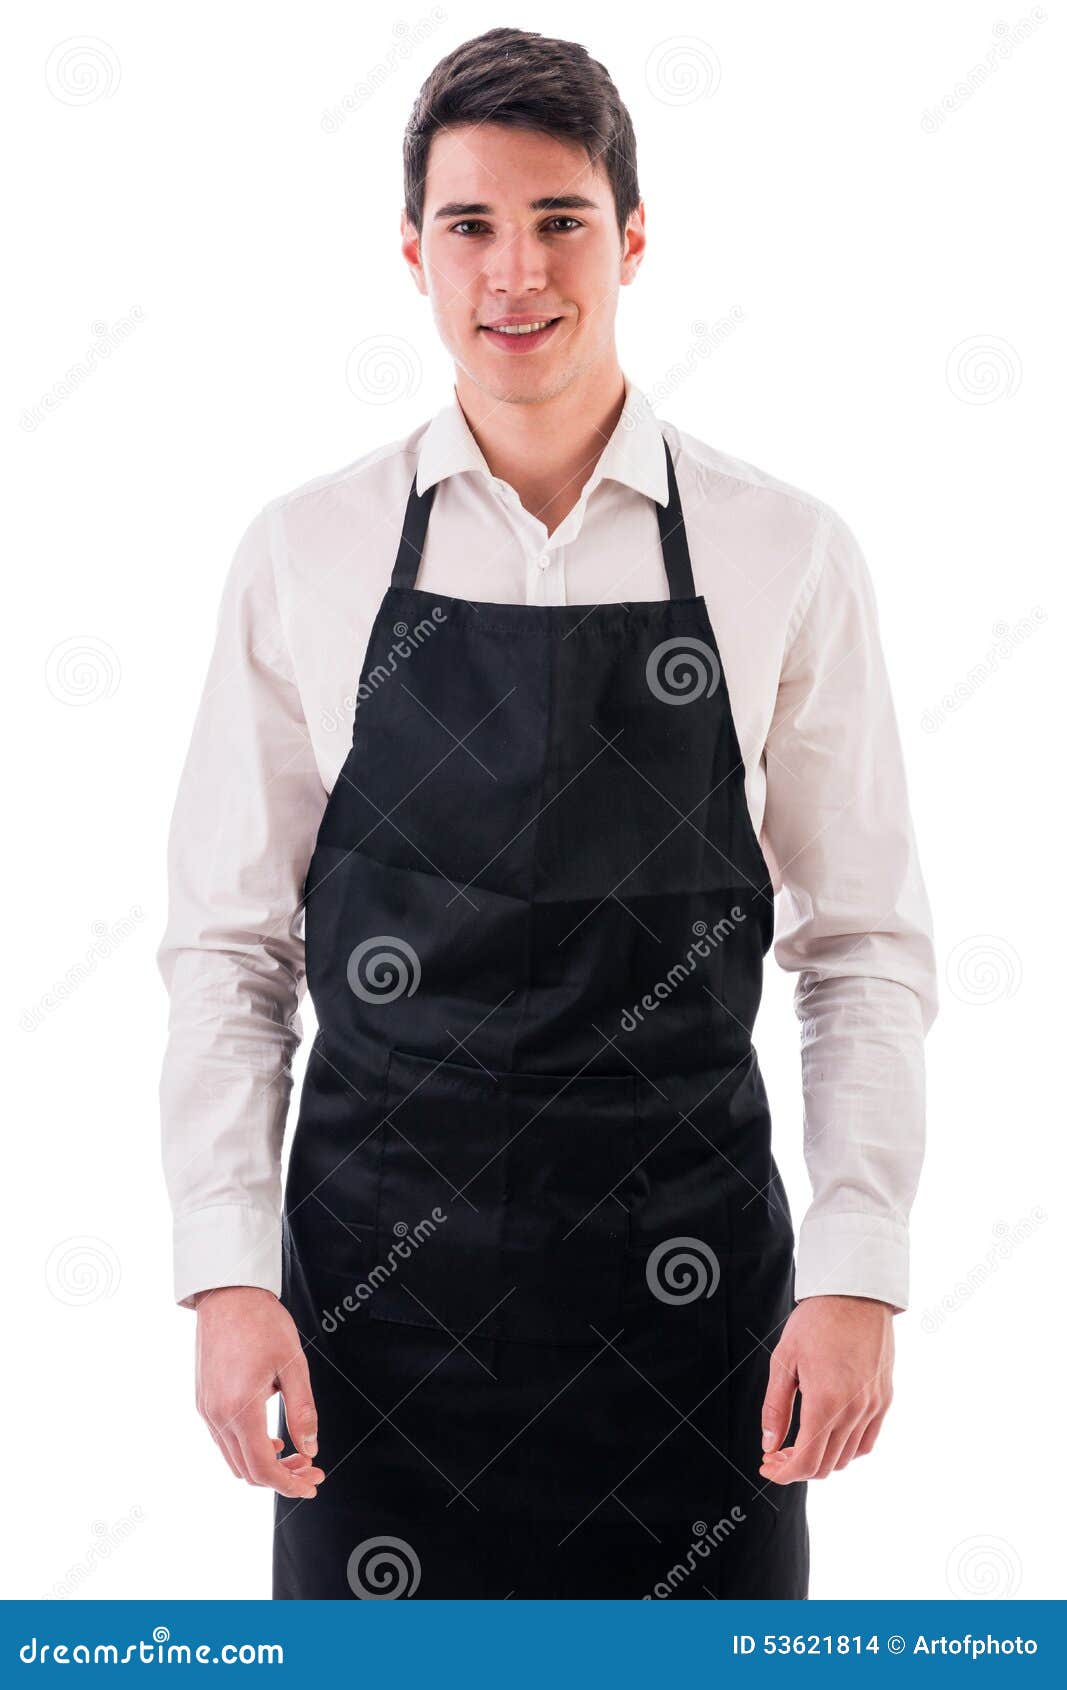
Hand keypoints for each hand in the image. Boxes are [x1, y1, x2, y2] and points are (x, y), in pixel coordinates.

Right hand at [194, 1286, 324, 1498]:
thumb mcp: (294, 1365)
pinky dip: (247, 1449)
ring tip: (294, 1452)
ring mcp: (206, 1409)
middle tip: (311, 1468)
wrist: (228, 1294)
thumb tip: (311, 1449)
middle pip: (246, 1471)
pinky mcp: (203, 1401)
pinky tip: (269, 1436)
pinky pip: (223, 1441)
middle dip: (281, 1477)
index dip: (290, 1484)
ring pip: (233, 1459)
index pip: (263, 1468)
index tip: (313, 1484)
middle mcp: (218, 1415)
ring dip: (263, 1464)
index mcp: (241, 1408)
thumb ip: (303, 1411)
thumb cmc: (262, 1323)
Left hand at [759, 1294, 893, 1483]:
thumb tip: (769, 1444)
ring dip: (822, 1460)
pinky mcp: (884, 1399)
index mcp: (825, 1402)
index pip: (806, 1461)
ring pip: (848, 1457)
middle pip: (826, 1465)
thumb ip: (775, 1407)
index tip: (768, 1467)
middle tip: (777, 1454)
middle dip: (797, 1468)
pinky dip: (847, 1449)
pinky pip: (867, 1441)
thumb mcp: (783, 1361)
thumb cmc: (817, 1321)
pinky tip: (829, 1437)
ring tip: (800, 1445)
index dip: (784, 1473)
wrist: (855, 1295)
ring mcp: (873, 1407)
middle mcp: (854, 1411)